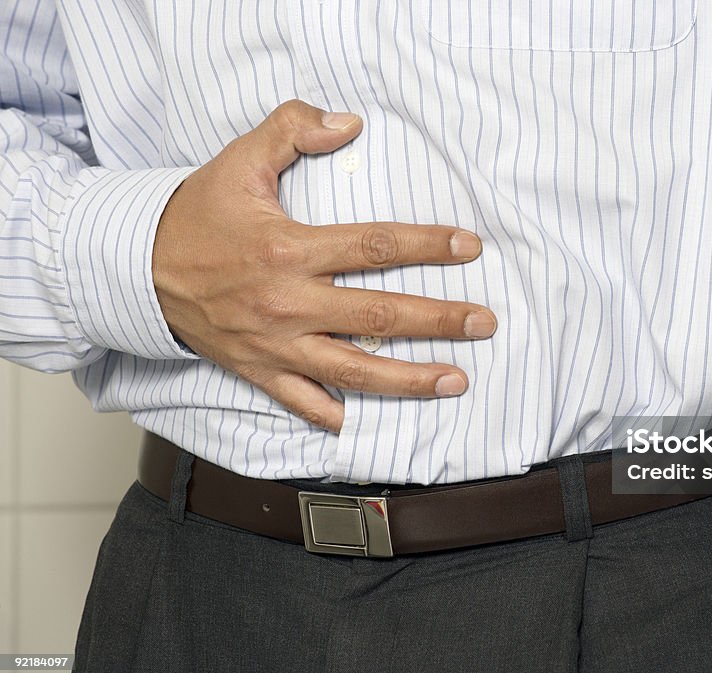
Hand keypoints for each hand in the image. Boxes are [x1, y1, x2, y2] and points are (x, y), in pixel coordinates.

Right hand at [152, 100, 495, 431]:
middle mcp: (288, 303)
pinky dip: (336, 414)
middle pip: (379, 316)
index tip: (468, 247)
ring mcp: (275, 345)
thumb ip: (291, 129)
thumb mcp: (239, 160)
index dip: (427, 245)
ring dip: (410, 380)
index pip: (374, 247)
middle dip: (439, 320)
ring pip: (355, 370)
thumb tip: (349, 123)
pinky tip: (371, 419)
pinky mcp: (258, 370)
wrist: (135, 268)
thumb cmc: (196, 215)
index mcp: (288, 250)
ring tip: (457, 381)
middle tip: (484, 322)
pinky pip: (304, 402)